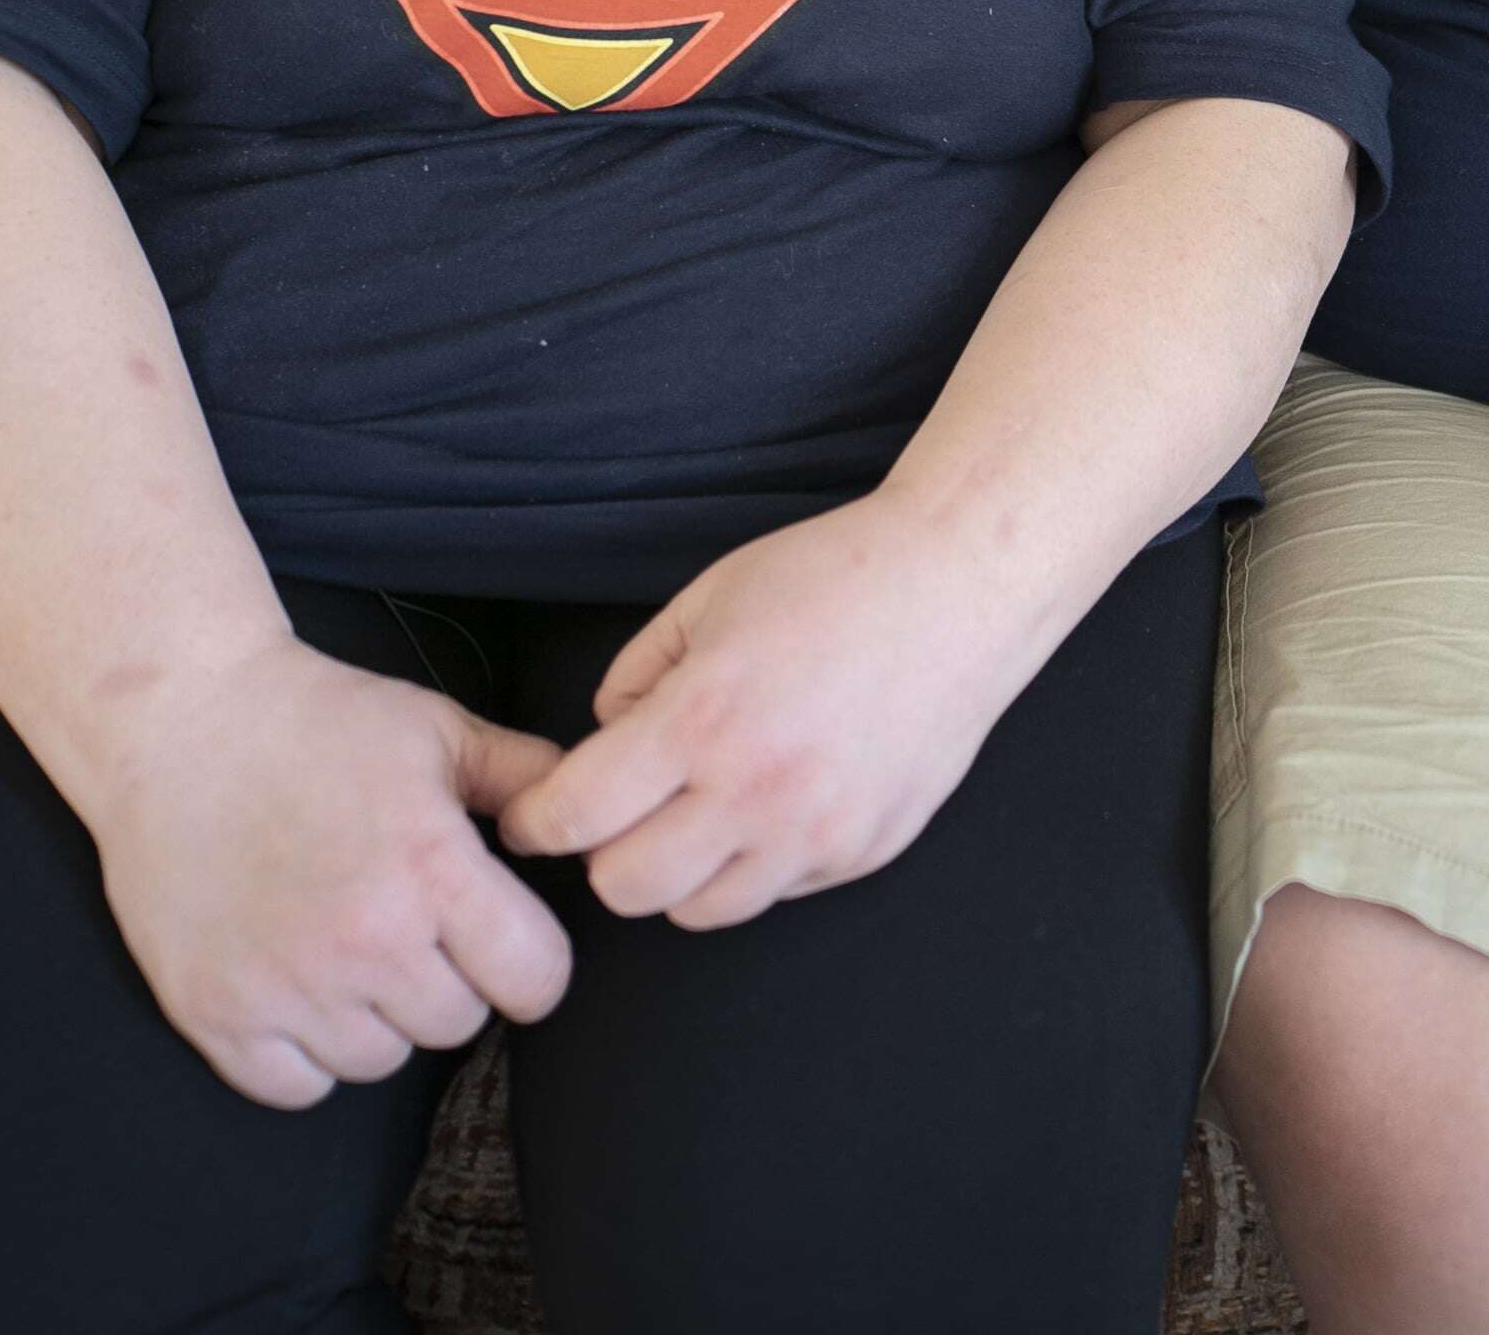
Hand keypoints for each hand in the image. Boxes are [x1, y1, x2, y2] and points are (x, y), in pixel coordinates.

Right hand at [80, 634, 574, 1110]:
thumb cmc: (311, 719)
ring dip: (375, 1018)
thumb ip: (522, 775)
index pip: (534, 980)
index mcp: (431, 868)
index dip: (530, 964)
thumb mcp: (435, 728)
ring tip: (344, 946)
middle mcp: (364, 939)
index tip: (505, 945)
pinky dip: (303, 1054)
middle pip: (457, 1024)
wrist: (177, 720)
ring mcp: (285, 984)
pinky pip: (296, 1089)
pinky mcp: (214, 1013)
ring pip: (379, 1061)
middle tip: (407, 927)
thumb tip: (584, 817)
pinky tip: (296, 986)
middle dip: (447, 980)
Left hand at [496, 492, 1041, 931]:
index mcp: (702, 718)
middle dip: (604, 852)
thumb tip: (606, 741)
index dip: (533, 822)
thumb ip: (636, 675)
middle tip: (620, 812)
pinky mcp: (861, 853)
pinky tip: (770, 803)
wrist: (959, 587)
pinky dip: (752, 864)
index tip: (529, 819)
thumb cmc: (834, 577)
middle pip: (624, 888)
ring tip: (699, 811)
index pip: (577, 815)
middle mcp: (755, 791)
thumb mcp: (707, 597)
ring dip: (679, 873)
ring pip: (698, 912)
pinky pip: (775, 892)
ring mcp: (815, 833)